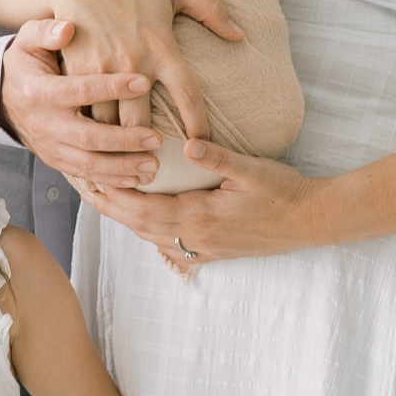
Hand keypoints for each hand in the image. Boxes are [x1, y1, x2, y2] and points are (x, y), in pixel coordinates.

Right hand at [1, 22, 167, 190]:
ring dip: (123, 168)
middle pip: (87, 137)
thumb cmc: (25, 63)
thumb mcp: (27, 40)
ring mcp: (50, 147)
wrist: (0, 96)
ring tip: (154, 166)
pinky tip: (138, 179)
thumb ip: (46, 32)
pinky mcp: (56, 161)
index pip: (80, 90)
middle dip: (124, 140)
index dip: (112, 87)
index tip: (144, 81)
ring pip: (88, 164)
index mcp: (39, 91)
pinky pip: (85, 176)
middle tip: (156, 138)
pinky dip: (112, 181)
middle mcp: (45, 123)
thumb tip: (68, 29)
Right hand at [28, 0, 246, 190]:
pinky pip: (84, 111)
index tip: (204, 147)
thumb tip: (240, 35)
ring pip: (110, 124)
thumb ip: (212, 10)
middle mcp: (133, 64)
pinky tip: (94, 151)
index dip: (200, 126)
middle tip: (162, 174)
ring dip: (118, 148)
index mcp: (162, 48)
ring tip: (127, 171)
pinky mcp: (76, 71)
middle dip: (152, 150)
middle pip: (145, 122)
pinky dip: (90, 132)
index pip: (189, 96)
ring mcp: (102, 71)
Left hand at [89, 143, 321, 270]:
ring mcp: (206, 248)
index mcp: (200, 215)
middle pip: (139, 225)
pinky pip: (172, 248)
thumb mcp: (252, 169)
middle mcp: (197, 237)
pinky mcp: (215, 252)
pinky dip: (150, 234)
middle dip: (109, 208)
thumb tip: (187, 143)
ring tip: (104, 202)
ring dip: (126, 220)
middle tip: (84, 189)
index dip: (113, 195)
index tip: (91, 177)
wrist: (311, 221)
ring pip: (153, 237)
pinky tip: (142, 223)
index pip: (143, 207)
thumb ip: (218, 157)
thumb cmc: (284, 191)